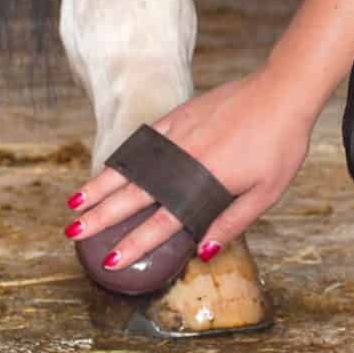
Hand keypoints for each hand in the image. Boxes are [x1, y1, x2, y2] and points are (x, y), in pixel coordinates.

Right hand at [63, 71, 315, 269]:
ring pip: (129, 167)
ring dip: (99, 186)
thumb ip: (231, 222)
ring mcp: (176, 136)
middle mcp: (182, 162)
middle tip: (73, 233)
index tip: (111, 260)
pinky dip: (123, 156)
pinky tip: (109, 166)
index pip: (160, 223)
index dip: (134, 243)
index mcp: (202, 185)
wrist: (281, 92)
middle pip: (132, 195)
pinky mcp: (178, 116)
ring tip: (75, 204)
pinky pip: (143, 141)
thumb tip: (202, 251)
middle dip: (100, 217)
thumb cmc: (280, 146)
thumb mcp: (265, 193)